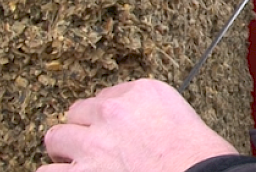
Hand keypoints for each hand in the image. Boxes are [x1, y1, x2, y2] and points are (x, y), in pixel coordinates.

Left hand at [38, 79, 237, 171]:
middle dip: (84, 128)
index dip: (110, 116)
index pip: (109, 96)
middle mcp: (112, 112)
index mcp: (141, 92)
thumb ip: (153, 113)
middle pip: (78, 111)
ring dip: (64, 151)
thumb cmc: (199, 155)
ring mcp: (94, 144)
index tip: (115, 128)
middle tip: (94, 146)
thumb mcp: (183, 116)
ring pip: (56, 138)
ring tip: (73, 163)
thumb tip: (140, 126)